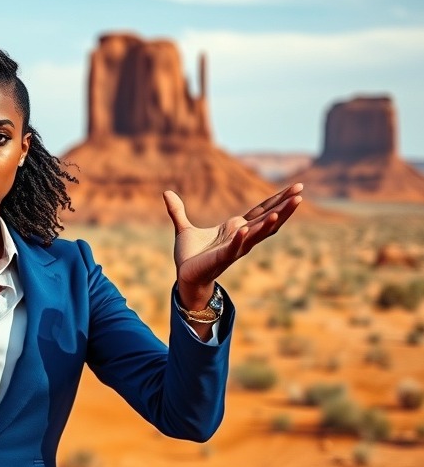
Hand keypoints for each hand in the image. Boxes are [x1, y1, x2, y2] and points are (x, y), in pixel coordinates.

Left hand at [163, 183, 303, 309]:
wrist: (184, 278)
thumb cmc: (189, 256)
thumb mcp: (184, 228)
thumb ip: (177, 211)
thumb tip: (166, 193)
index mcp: (236, 228)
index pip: (261, 210)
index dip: (278, 199)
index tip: (297, 187)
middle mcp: (240, 237)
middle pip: (267, 219)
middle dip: (284, 207)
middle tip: (301, 193)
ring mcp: (234, 248)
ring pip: (256, 234)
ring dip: (269, 223)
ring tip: (282, 210)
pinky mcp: (221, 258)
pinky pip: (233, 248)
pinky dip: (239, 240)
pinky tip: (244, 230)